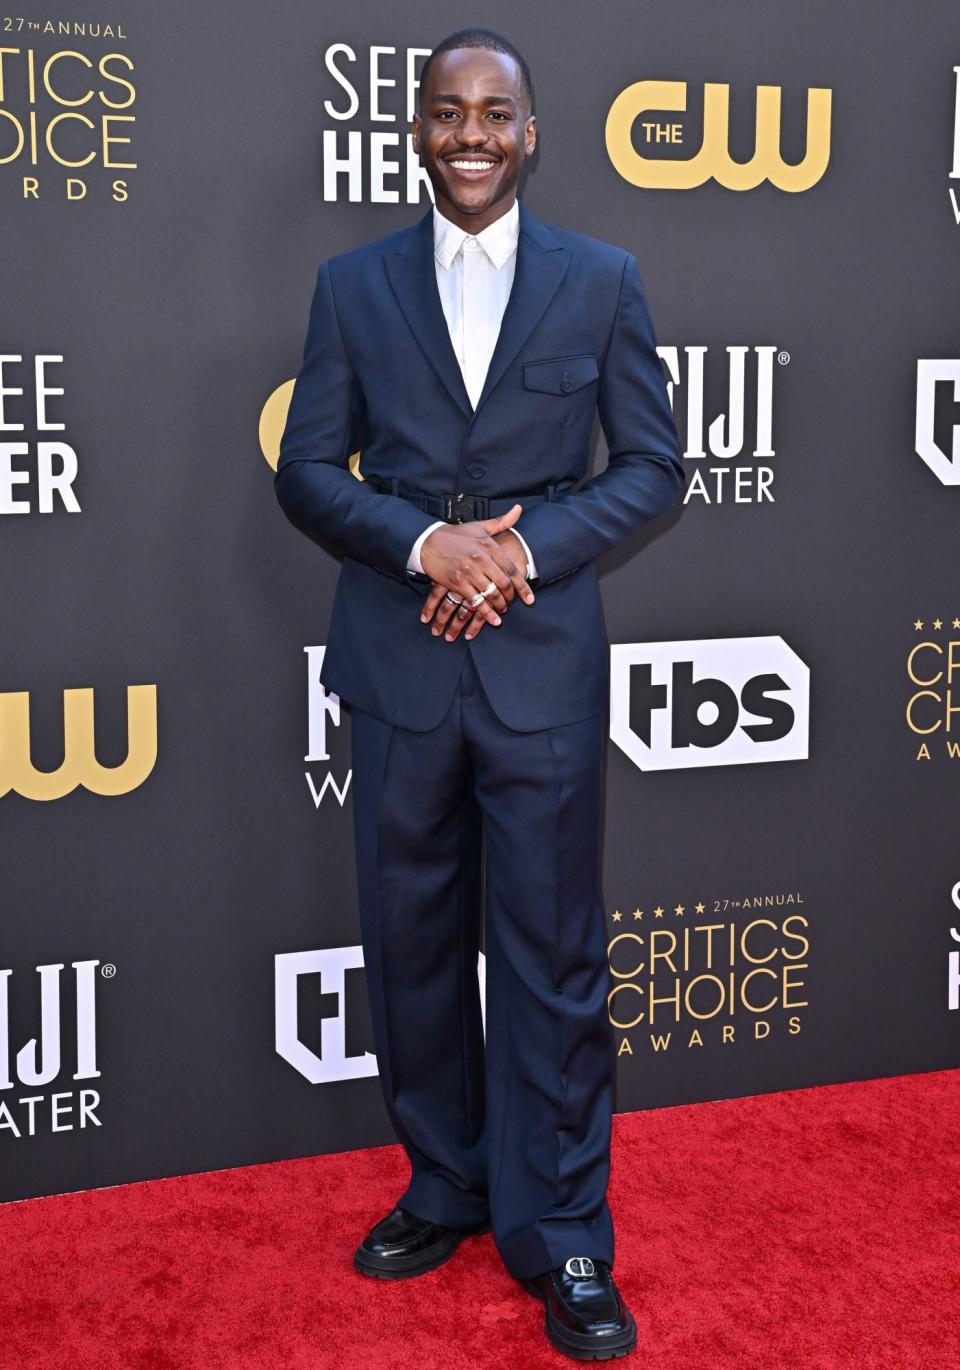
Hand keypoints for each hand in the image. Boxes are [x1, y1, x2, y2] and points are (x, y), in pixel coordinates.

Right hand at [419, 504, 534, 642]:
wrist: (427, 541)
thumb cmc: (455, 535)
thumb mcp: (479, 526)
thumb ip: (501, 522)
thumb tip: (518, 510)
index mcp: (489, 546)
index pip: (512, 569)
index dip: (523, 587)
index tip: (530, 599)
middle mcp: (481, 559)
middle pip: (504, 584)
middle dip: (511, 597)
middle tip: (512, 603)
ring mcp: (469, 572)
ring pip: (492, 594)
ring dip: (500, 606)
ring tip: (502, 610)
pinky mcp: (457, 583)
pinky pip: (476, 602)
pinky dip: (486, 613)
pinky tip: (493, 619)